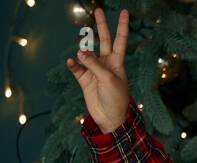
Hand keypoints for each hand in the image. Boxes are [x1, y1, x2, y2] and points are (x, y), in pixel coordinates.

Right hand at [66, 7, 130, 133]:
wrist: (110, 118)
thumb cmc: (116, 99)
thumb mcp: (108, 80)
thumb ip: (94, 64)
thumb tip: (81, 52)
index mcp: (117, 62)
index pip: (120, 40)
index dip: (122, 26)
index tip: (125, 12)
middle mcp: (106, 63)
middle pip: (103, 39)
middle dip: (101, 25)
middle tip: (98, 9)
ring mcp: (94, 70)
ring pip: (87, 53)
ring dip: (84, 52)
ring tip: (82, 55)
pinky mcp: (84, 79)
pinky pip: (76, 67)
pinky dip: (73, 64)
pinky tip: (72, 63)